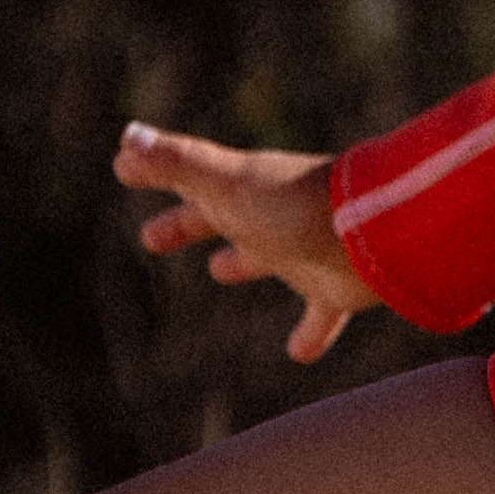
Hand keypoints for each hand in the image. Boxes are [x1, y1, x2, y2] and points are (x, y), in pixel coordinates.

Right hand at [119, 121, 372, 366]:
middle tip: (151, 238)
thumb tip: (125, 139)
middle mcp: (272, 219)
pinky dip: (310, 333)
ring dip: (243, 261)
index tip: (124, 172)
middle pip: (222, 220)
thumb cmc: (292, 204)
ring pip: (267, 257)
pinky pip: (320, 315)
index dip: (156, 178)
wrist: (370, 233)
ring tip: (221, 269)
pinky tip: (298, 354)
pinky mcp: (335, 290)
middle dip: (189, 225)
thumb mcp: (225, 182)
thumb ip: (175, 162)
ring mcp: (304, 252)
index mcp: (243, 192)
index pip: (190, 186)